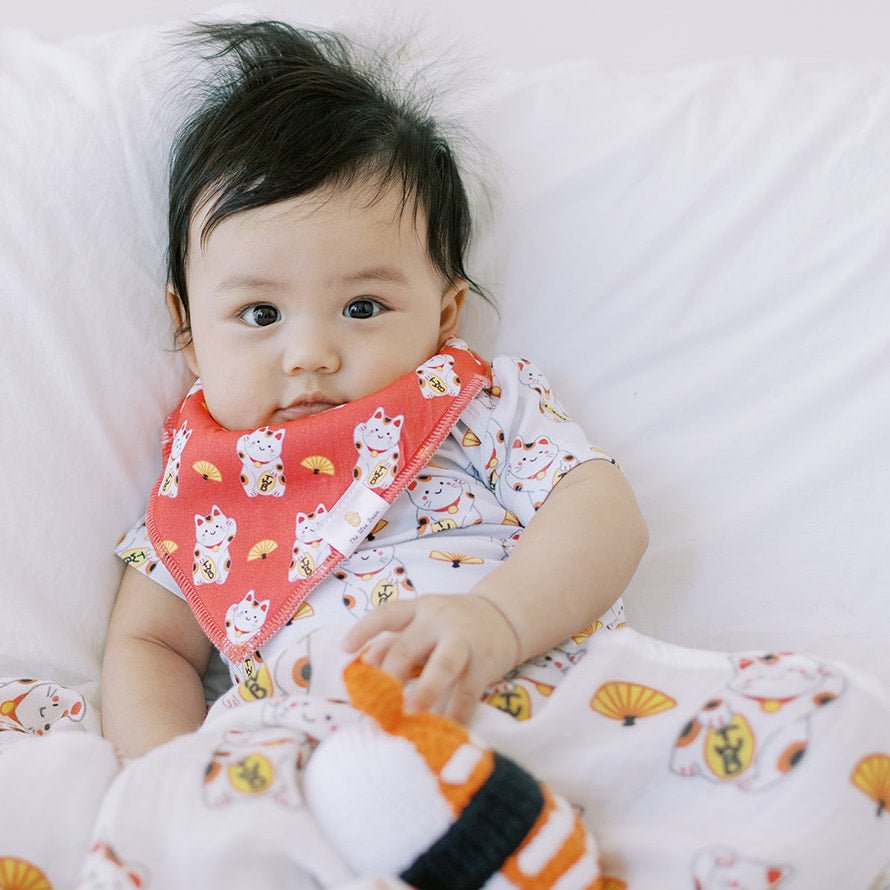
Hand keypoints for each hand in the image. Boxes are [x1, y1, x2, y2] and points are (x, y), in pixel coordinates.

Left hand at [340, 594, 519, 722]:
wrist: (503, 617)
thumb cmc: (449, 624)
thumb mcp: (422, 623)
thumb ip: (394, 640)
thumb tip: (365, 665)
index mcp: (418, 609)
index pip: (387, 615)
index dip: (364, 630)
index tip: (345, 650)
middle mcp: (438, 621)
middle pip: (409, 645)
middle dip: (390, 675)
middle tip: (376, 703)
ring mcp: (463, 642)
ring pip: (443, 665)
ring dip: (425, 692)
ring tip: (411, 715)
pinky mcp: (484, 665)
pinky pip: (467, 692)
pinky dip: (454, 714)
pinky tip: (442, 729)